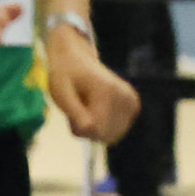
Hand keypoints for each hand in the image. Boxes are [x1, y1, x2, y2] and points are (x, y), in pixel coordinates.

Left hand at [44, 23, 137, 143]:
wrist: (76, 59)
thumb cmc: (65, 76)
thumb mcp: (61, 92)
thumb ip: (74, 111)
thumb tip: (89, 130)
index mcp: (109, 91)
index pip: (95, 130)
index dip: (78, 128)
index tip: (70, 114)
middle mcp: (126, 97)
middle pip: (105, 136)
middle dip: (86, 129)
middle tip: (77, 109)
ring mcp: (132, 102)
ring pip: (111, 136)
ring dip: (93, 128)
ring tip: (86, 108)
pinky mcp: (133, 107)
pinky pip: (115, 131)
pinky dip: (102, 126)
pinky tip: (95, 109)